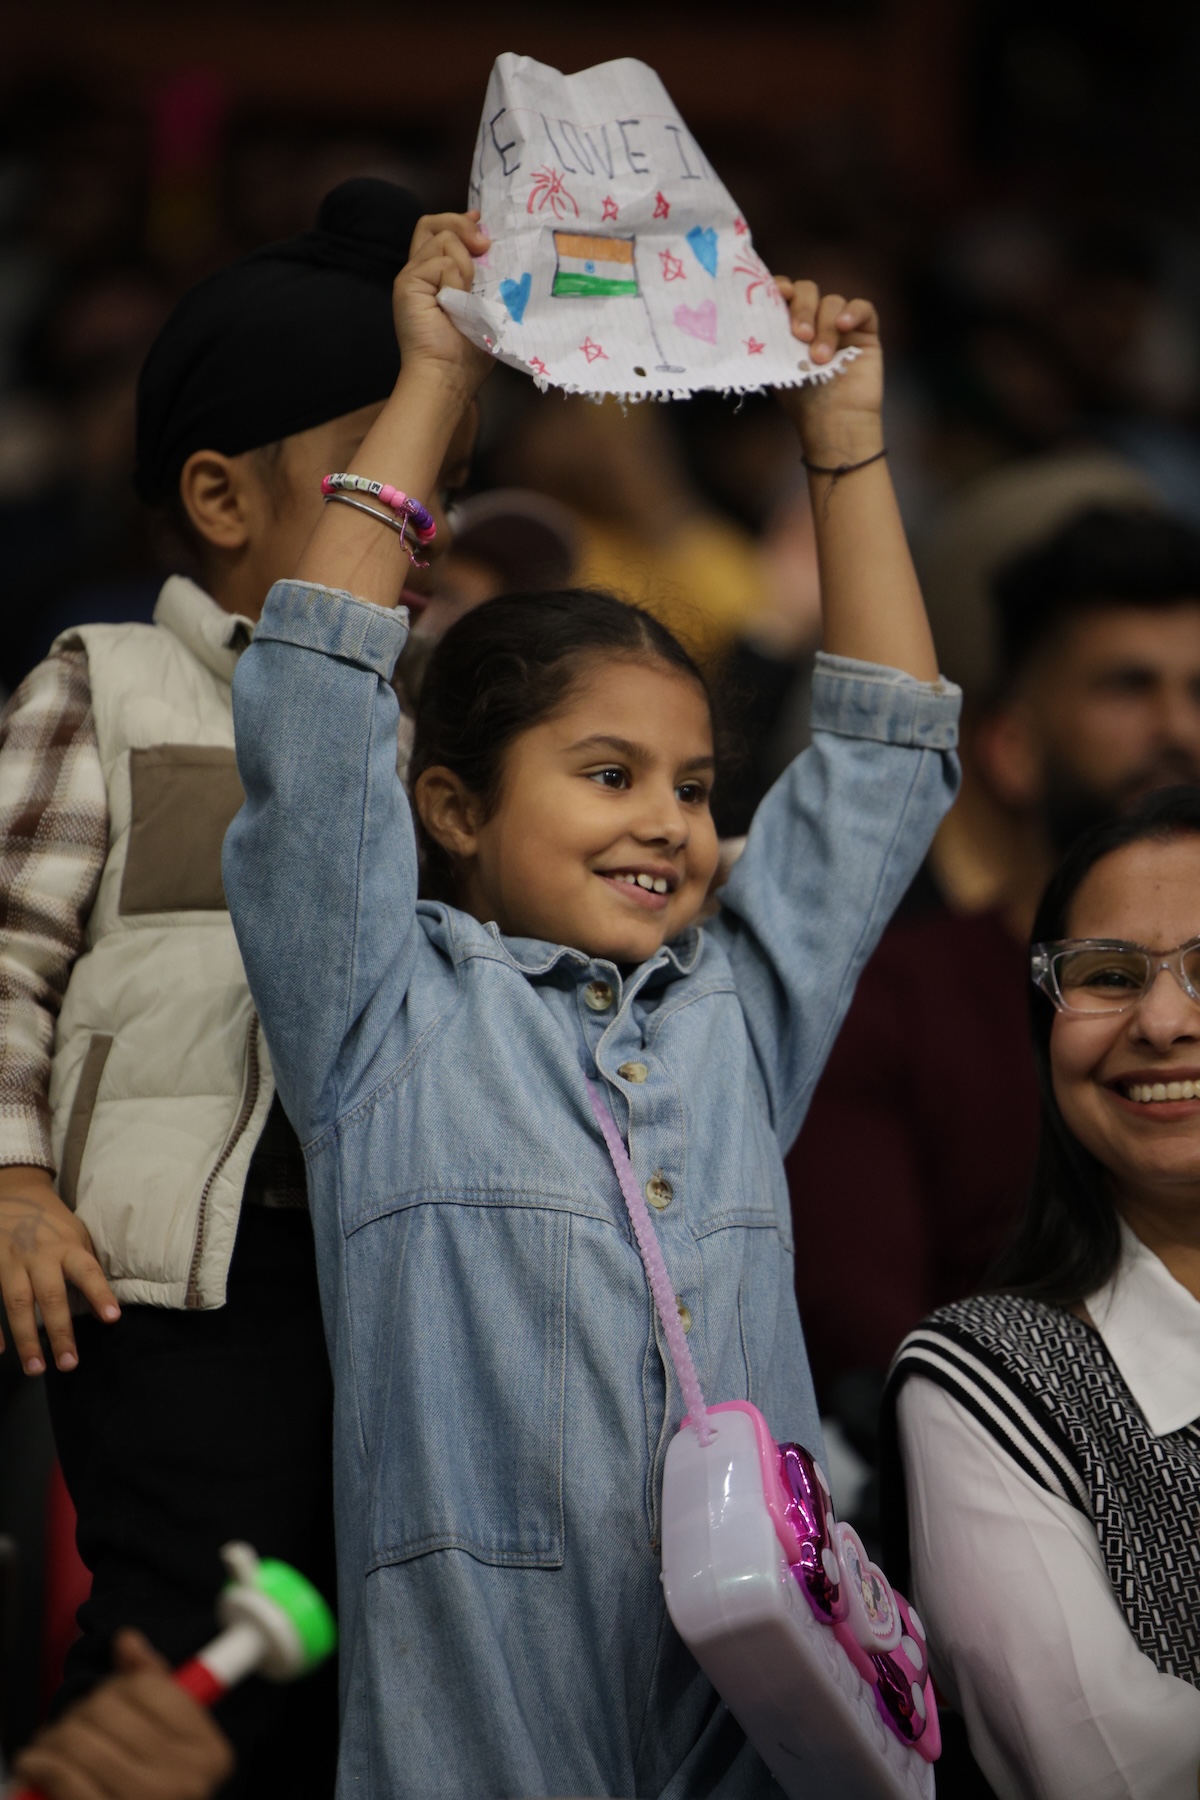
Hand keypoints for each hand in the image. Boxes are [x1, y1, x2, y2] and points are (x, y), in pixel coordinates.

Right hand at [0, 1165, 118, 1373]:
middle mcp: (38, 1254)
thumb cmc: (51, 1222)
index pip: (87, 1271)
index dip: (99, 1294)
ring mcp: (10, 1260)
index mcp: (66, 1246)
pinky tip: (0, 1350)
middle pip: (50, 1295)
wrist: (13, 1191)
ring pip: (17, 1303)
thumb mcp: (77, 1235)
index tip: (111, 1318)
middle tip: (69, 1364)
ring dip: (26, 1339)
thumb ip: (86, 1268)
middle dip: (60, 1332)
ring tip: (36, 1368)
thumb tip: (104, 1310)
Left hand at [11, 1630, 234, 1799]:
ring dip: (54, 1738)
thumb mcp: (170, 1749)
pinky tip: (35, 1764)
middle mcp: (185, 1781)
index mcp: (210, 1754)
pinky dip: (40, 1764)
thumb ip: (155, 1689)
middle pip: (112, 1708)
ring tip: (49, 1747)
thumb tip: (128, 1641)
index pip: (151, 1687)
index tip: (106, 1700)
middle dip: (81, 1712)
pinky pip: (63, 1777)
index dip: (119, 1687)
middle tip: (71, 1728)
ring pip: (82, 1739)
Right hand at [391, 211, 493, 398]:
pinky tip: (455, 304)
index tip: (481, 223)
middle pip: (433, 224)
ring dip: (465, 266)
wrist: (448, 375)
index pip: (439, 232)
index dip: (459, 221)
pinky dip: (456, 281)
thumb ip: (483, 276)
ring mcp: (411, 276)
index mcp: (436, 277)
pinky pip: (442, 262)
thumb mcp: (483, 305)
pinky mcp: (407, 283)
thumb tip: (490, 246)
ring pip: (444, 240)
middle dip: (462, 226)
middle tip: (485, 246)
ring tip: (466, 298)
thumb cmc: (469, 352)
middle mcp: (420, 272)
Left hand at [772, 282, 883, 464]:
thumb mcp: (777, 366)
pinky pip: (863, 308)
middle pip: (807, 291)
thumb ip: (768, 337)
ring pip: (832, 302)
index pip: (784, 293)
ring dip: (825, 327)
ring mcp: (841, 325)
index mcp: (790, 325)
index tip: (777, 293)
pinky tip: (844, 327)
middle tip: (799, 335)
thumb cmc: (803, 401)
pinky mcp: (865, 332)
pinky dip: (853, 312)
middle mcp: (815, 321)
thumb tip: (749, 312)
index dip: (779, 287)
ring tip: (820, 358)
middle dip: (802, 309)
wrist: (834, 424)